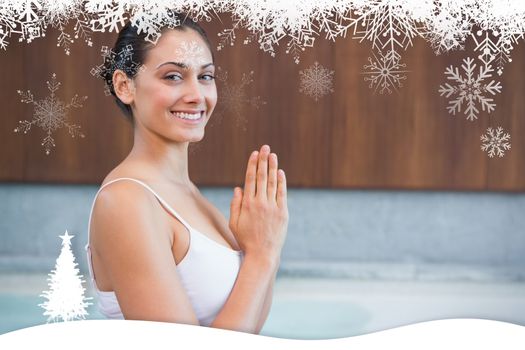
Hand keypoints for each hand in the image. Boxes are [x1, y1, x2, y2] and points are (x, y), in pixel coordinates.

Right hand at [229, 145, 288, 261]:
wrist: (262, 254)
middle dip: (263, 160)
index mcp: (247, 204)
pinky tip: (280, 172)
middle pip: (262, 177)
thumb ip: (235, 205)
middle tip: (265, 148)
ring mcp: (272, 207)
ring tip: (272, 155)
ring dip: (273, 167)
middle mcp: (260, 203)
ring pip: (273, 182)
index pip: (250, 179)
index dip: (252, 165)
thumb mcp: (234, 223)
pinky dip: (281, 181)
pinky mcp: (282, 212)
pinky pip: (282, 193)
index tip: (254, 154)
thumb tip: (238, 188)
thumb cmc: (245, 240)